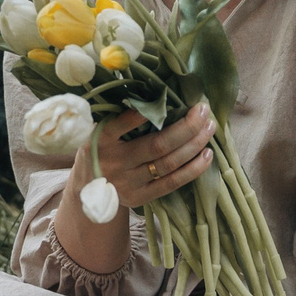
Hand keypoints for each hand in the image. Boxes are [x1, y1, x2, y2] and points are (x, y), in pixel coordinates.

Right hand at [76, 102, 215, 215]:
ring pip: (169, 164)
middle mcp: (116, 162)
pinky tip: (207, 155)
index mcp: (102, 140)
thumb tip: (159, 97)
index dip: (146, 113)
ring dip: (194, 145)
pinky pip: (171, 184)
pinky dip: (192, 169)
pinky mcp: (140, 198)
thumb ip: (122, 119)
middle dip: (186, 127)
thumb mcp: (100, 131)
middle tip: (203, 111)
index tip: (168, 99)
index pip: (123, 124)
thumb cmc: (100, 150)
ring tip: (209, 129)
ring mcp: (129, 183)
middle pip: (158, 145)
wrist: (85, 188)